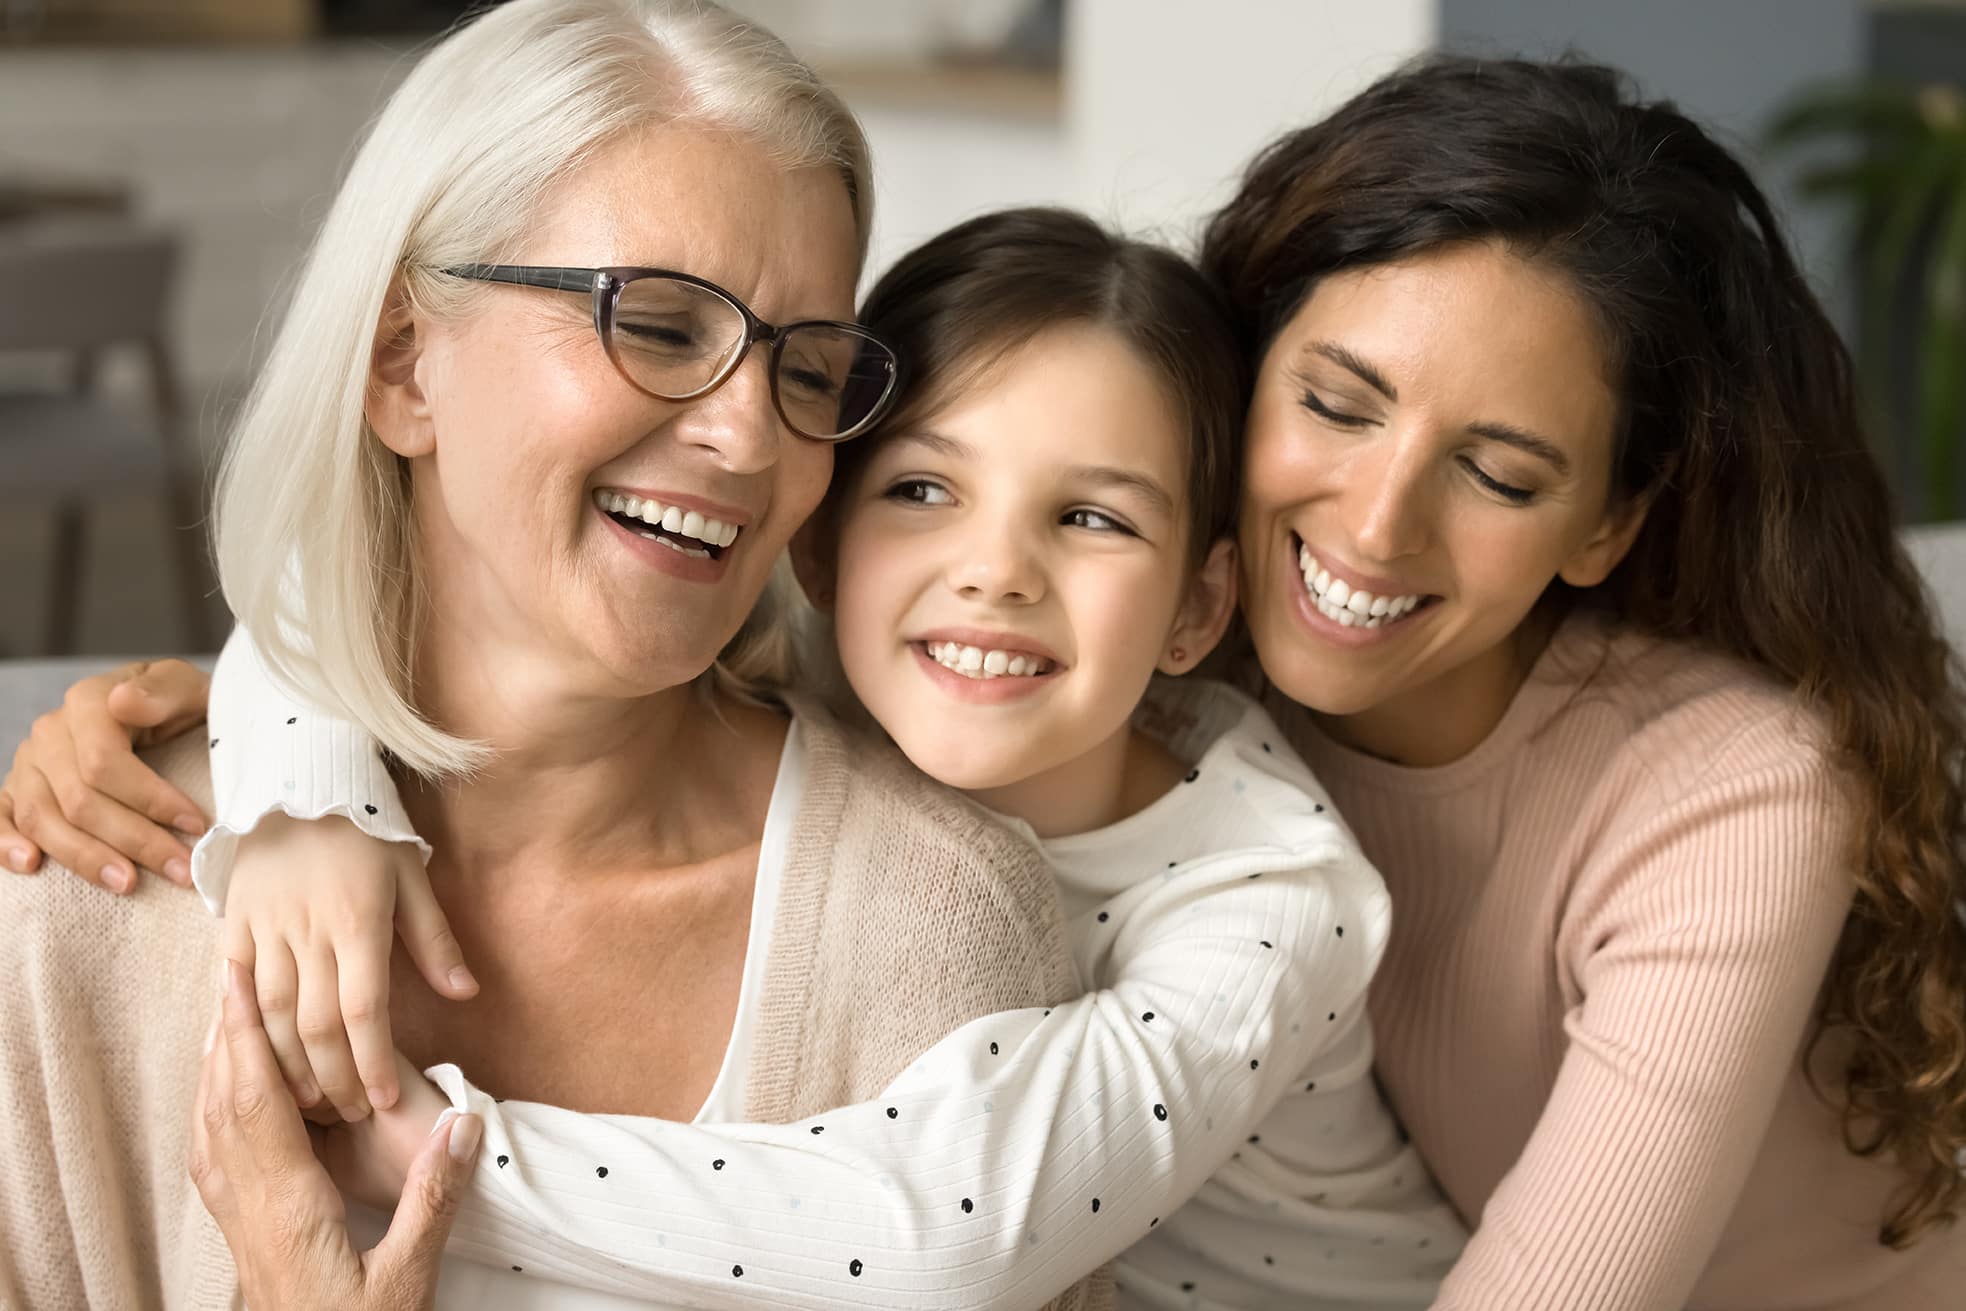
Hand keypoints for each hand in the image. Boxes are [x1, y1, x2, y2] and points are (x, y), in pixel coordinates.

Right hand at [0, 659, 210, 892]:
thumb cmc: (177, 703)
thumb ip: (163, 690)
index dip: (151, 799)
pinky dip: (5, 844)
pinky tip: (30, 866)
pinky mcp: (17, 788)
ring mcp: (29, 762)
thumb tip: (124, 701)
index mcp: (89, 702)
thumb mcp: (187, 686)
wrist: (159, 706)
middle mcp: (51, 732)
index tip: (195, 826)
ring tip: (128, 883)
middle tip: (180, 871)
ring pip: (43, 819)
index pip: (105, 762)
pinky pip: (1, 817)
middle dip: (135, 841)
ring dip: (85, 858)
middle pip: (79, 799)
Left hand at [192, 958, 482, 1310]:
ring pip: (211, 1133)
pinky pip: (214, 1162)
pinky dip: (213, 1115)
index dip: (245, 1039)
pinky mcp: (245, 1241)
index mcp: (289, 1209)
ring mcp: (241, 1228)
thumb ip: (434, 1200)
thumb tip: (463, 1126)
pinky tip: (222, 1105)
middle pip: (223, 1108)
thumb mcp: (410, 1278)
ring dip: (214, 1072)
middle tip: (229, 978)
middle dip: (224, 1038)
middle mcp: (252, 1211)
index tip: (241, 984)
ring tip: (222, 1023)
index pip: (257, 1106)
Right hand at [222, 813, 476, 1122]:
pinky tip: (262, 1063)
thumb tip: (466, 994)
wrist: (299, 783)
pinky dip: (246, 1031)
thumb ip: (435, 940)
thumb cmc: (367, 833)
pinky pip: (234, 989)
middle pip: (315, 1025)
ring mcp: (264, 930)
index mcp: (359, 922)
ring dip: (289, 1067)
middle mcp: (308, 931)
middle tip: (355, 1114)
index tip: (386, 1102)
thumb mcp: (412, 877)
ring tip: (313, 1104)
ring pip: (269, 1017)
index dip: (373, 1062)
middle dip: (335, 1079)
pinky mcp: (233, 925)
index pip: (365, 1009)